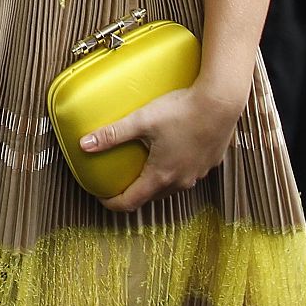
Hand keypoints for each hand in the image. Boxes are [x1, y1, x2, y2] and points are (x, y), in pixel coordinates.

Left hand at [80, 80, 246, 212]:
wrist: (220, 102)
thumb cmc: (182, 111)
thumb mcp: (142, 120)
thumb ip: (113, 134)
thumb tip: (84, 144)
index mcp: (161, 175)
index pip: (131, 201)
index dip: (113, 203)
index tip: (102, 196)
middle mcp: (180, 181)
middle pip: (151, 195)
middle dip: (133, 191)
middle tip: (119, 179)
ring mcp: (197, 173)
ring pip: (171, 185)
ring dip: (155, 180)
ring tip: (143, 164)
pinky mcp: (209, 162)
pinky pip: (187, 173)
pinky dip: (175, 168)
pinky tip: (172, 150)